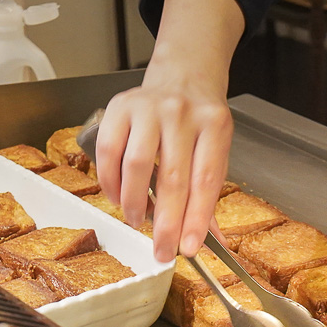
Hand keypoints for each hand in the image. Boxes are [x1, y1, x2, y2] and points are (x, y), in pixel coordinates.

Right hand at [95, 0, 243, 262]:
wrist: (184, 75)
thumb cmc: (200, 121)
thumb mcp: (216, 149)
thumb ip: (210, 195)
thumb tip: (214, 242)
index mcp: (214, 125)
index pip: (205, 180)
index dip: (196, 219)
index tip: (189, 248)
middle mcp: (182, 113)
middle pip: (173, 178)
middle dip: (166, 223)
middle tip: (162, 251)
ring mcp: (150, 107)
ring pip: (137, 165)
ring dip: (135, 202)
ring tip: (137, 221)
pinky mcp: (120, 107)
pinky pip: (110, 151)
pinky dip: (110, 181)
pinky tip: (118, 197)